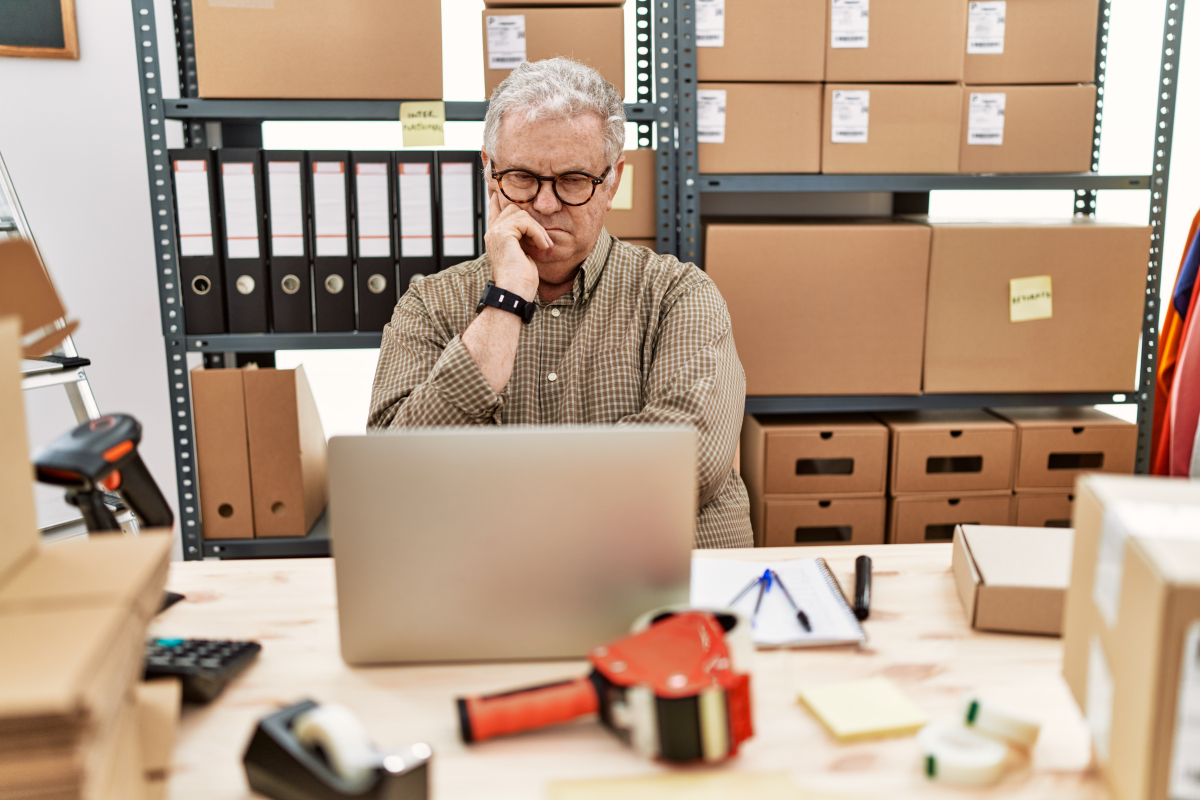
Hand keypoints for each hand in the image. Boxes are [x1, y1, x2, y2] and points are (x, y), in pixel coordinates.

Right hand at [485, 187, 549, 302]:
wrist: (515, 292)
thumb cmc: (522, 280)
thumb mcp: (524, 253)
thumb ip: (523, 238)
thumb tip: (532, 227)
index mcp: (495, 236)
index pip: (495, 209)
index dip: (501, 199)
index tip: (506, 192)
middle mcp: (492, 232)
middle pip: (513, 208)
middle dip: (532, 220)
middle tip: (543, 240)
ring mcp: (496, 232)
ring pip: (521, 213)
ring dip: (538, 229)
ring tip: (544, 245)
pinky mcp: (503, 234)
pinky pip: (525, 221)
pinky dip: (538, 233)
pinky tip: (543, 246)